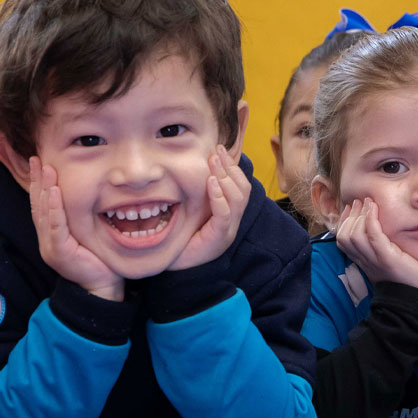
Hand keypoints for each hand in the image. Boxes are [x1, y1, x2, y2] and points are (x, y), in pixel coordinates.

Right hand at [29, 157, 122, 300]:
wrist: (102, 286)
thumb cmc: (98, 258)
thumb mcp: (86, 233)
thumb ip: (80, 217)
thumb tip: (87, 192)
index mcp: (51, 233)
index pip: (41, 203)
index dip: (39, 182)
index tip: (39, 161)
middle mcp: (47, 238)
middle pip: (38, 204)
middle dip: (37, 179)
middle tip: (37, 158)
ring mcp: (50, 245)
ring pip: (44, 212)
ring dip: (44, 187)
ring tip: (45, 168)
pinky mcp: (59, 252)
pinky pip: (54, 226)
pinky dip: (53, 207)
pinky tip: (53, 191)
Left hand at [170, 146, 251, 270]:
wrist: (174, 268)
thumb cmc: (179, 240)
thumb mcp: (190, 212)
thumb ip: (196, 195)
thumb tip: (194, 169)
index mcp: (228, 215)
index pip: (240, 186)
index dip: (232, 167)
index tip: (219, 149)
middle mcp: (232, 222)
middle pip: (243, 190)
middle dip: (229, 168)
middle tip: (215, 152)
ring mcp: (228, 231)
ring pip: (238, 199)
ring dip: (226, 178)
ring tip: (213, 164)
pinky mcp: (218, 239)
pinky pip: (225, 215)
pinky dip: (219, 197)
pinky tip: (211, 183)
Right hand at [336, 198, 417, 293]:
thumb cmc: (408, 278)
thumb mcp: (388, 262)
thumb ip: (380, 249)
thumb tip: (378, 232)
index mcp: (363, 263)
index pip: (342, 241)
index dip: (344, 222)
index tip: (350, 208)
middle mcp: (365, 261)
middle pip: (345, 236)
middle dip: (350, 215)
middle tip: (358, 202)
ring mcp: (375, 259)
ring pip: (355, 234)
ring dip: (359, 214)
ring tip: (367, 201)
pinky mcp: (387, 257)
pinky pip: (373, 234)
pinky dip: (370, 218)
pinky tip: (374, 207)